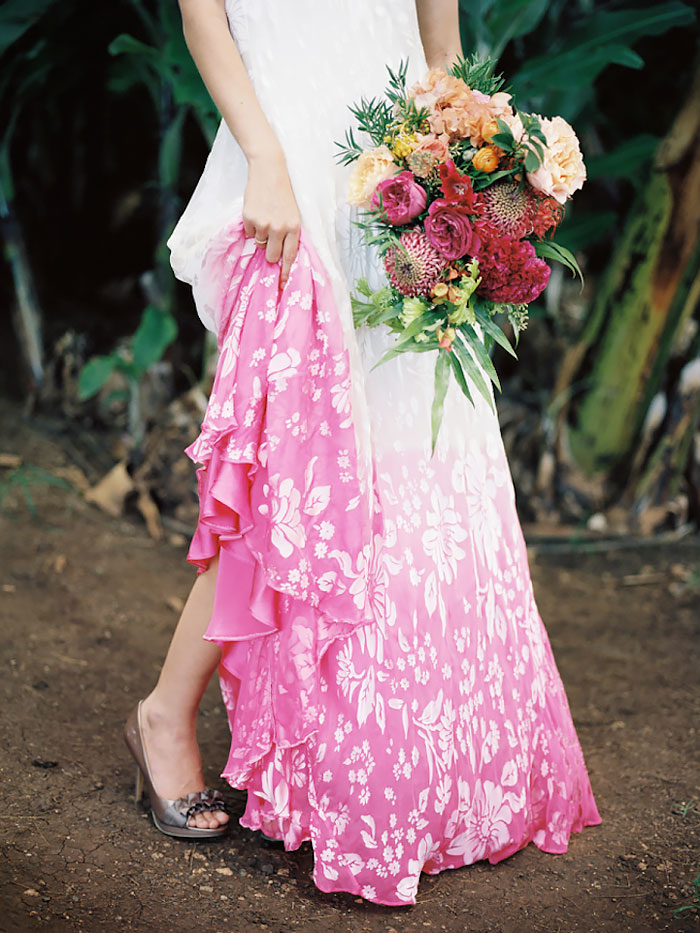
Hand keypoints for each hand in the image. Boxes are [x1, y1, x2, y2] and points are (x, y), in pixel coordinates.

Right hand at [242, 151, 300, 288]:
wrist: (269, 170)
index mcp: (294, 228)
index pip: (290, 257)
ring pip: (258, 244)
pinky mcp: (249, 218)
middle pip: (271, 256)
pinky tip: (257, 211)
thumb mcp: (292, 214)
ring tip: (265, 218)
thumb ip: (288, 234)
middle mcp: (279, 228)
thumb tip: (279, 257)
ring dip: (260, 236)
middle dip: (269, 254)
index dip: (285, 273)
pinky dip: (251, 226)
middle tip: (269, 242)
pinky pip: (249, 232)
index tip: (282, 285)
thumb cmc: (283, 194)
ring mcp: (264, 224)